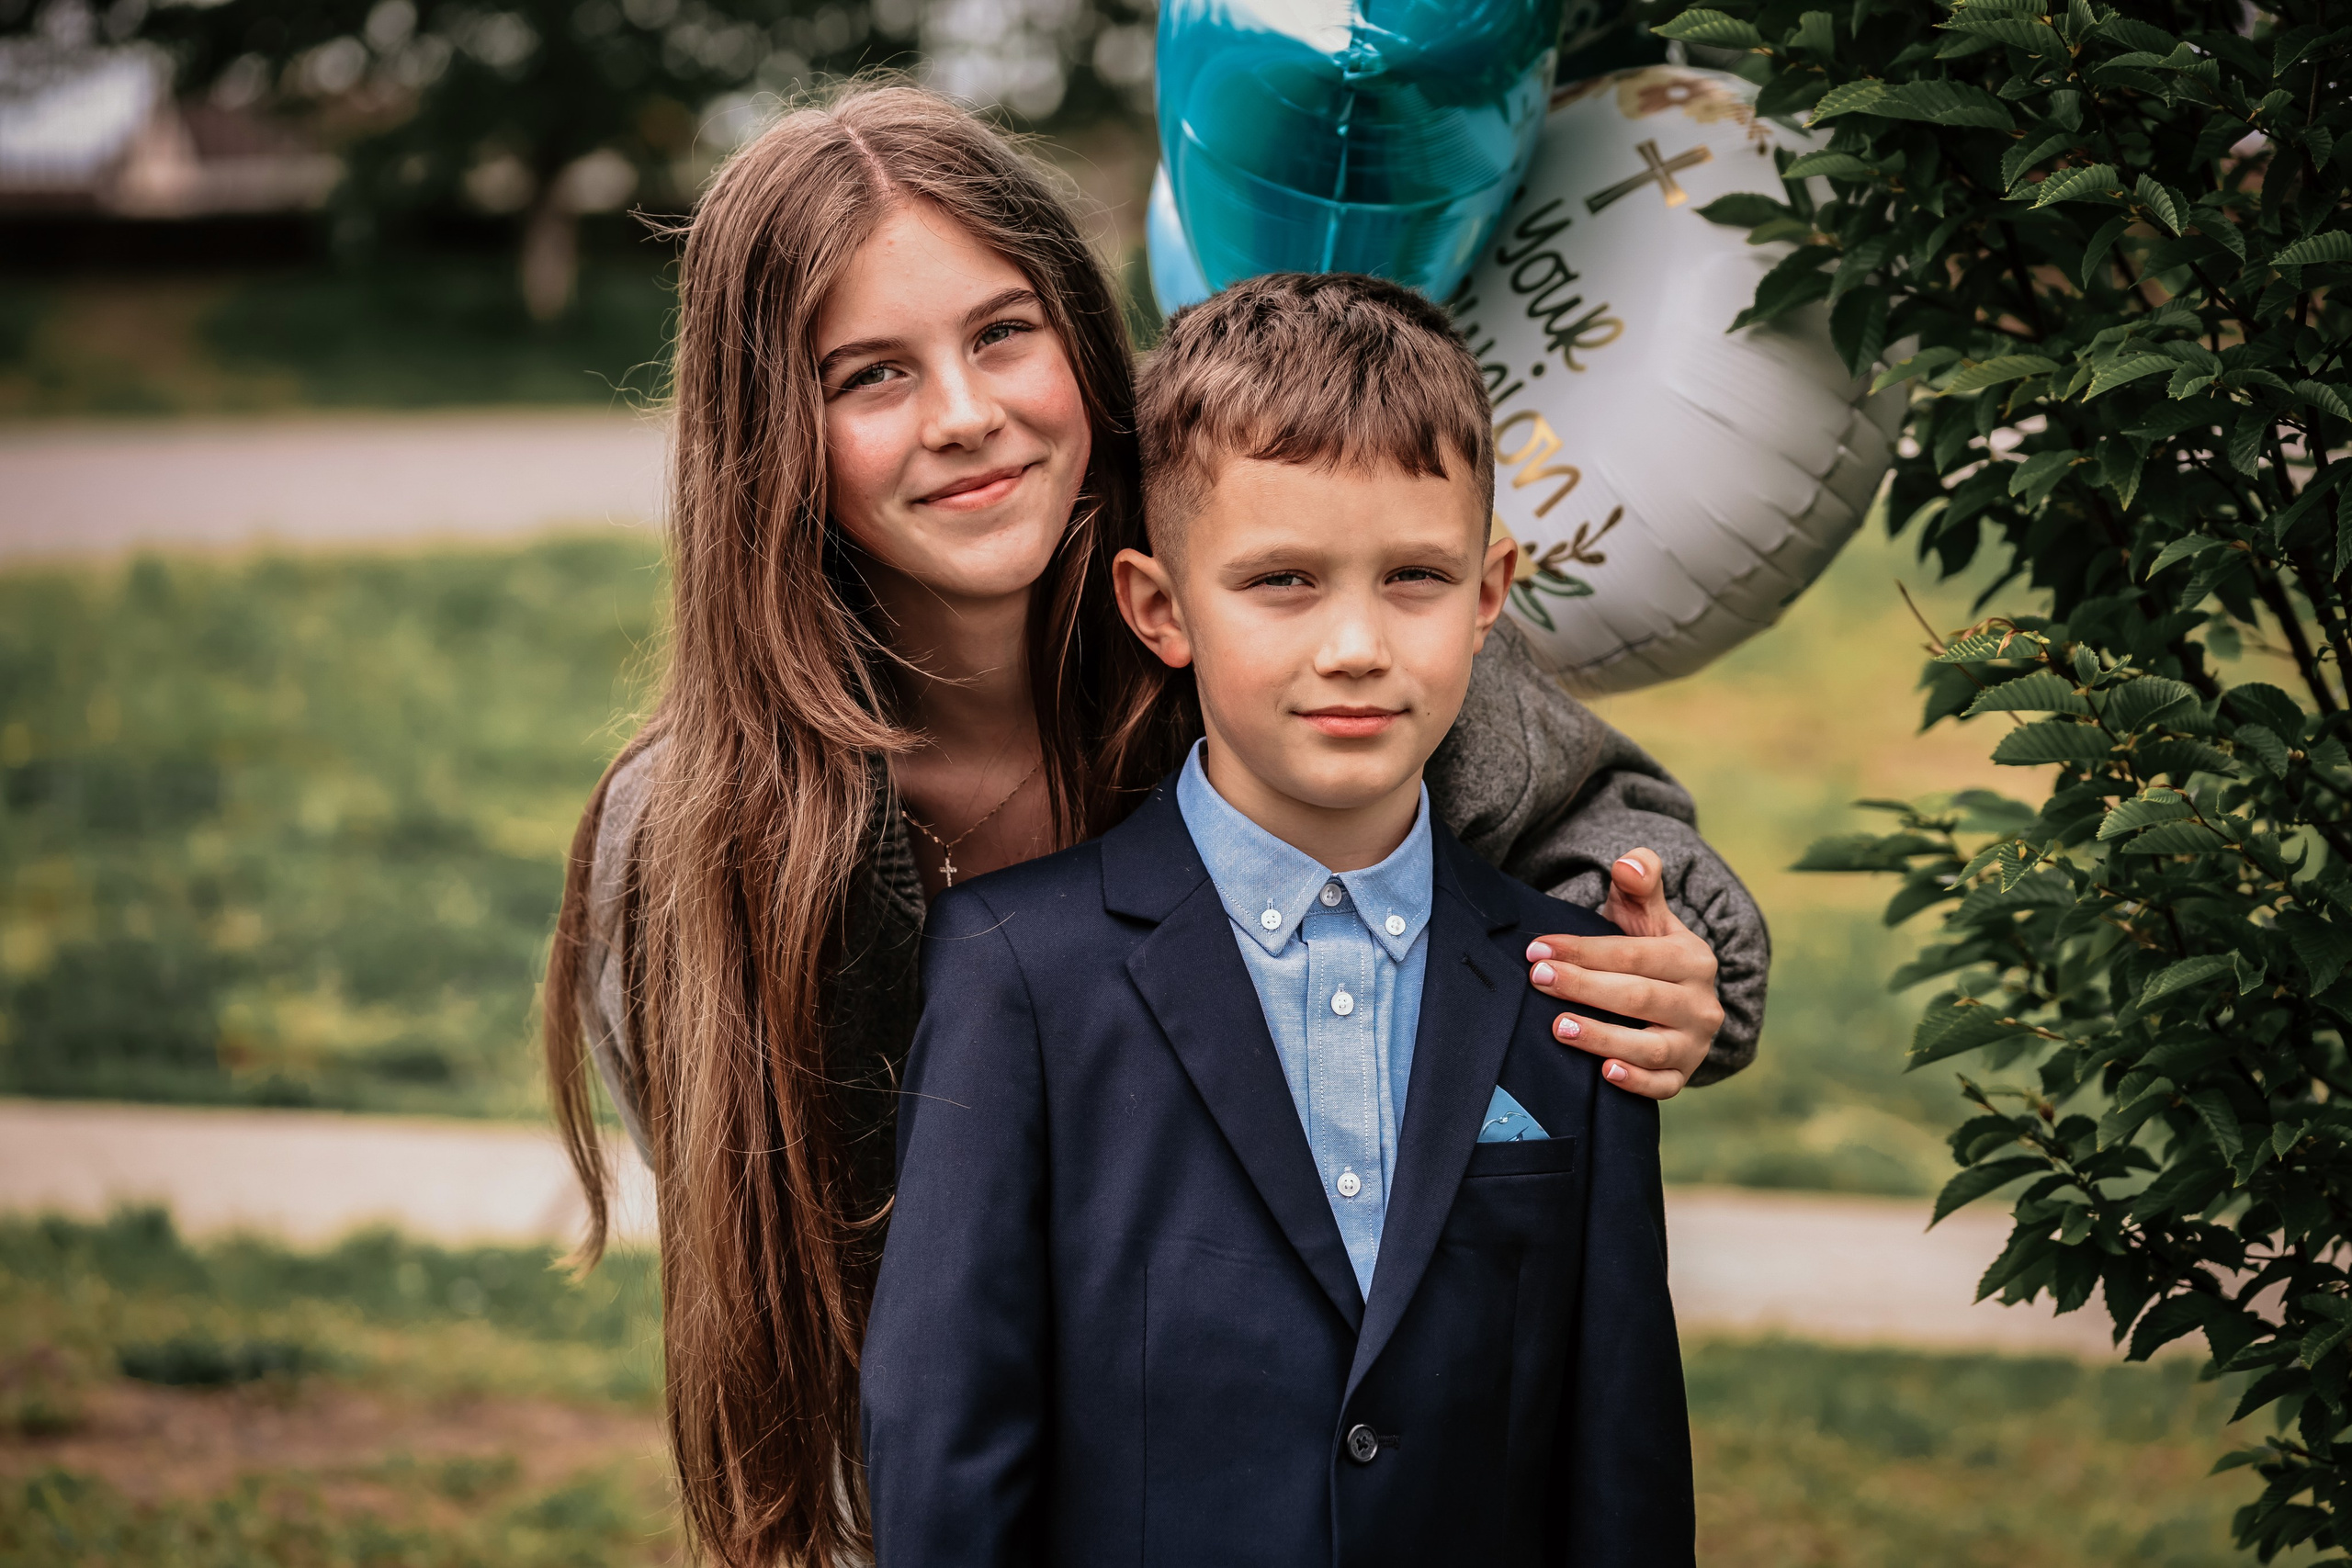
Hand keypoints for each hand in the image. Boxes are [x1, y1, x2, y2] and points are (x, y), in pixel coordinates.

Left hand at [1524, 849, 1723, 1099]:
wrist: (1675, 998)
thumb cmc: (1647, 950)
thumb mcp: (1645, 913)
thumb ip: (1639, 881)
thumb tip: (1628, 862)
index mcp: (1692, 958)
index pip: (1634, 955)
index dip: (1584, 951)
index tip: (1538, 949)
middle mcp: (1700, 1003)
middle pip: (1638, 997)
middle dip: (1584, 988)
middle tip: (1538, 980)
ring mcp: (1695, 1043)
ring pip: (1650, 1046)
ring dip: (1603, 1037)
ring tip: (1559, 1027)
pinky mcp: (1684, 1075)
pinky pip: (1663, 1086)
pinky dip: (1637, 1082)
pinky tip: (1604, 1073)